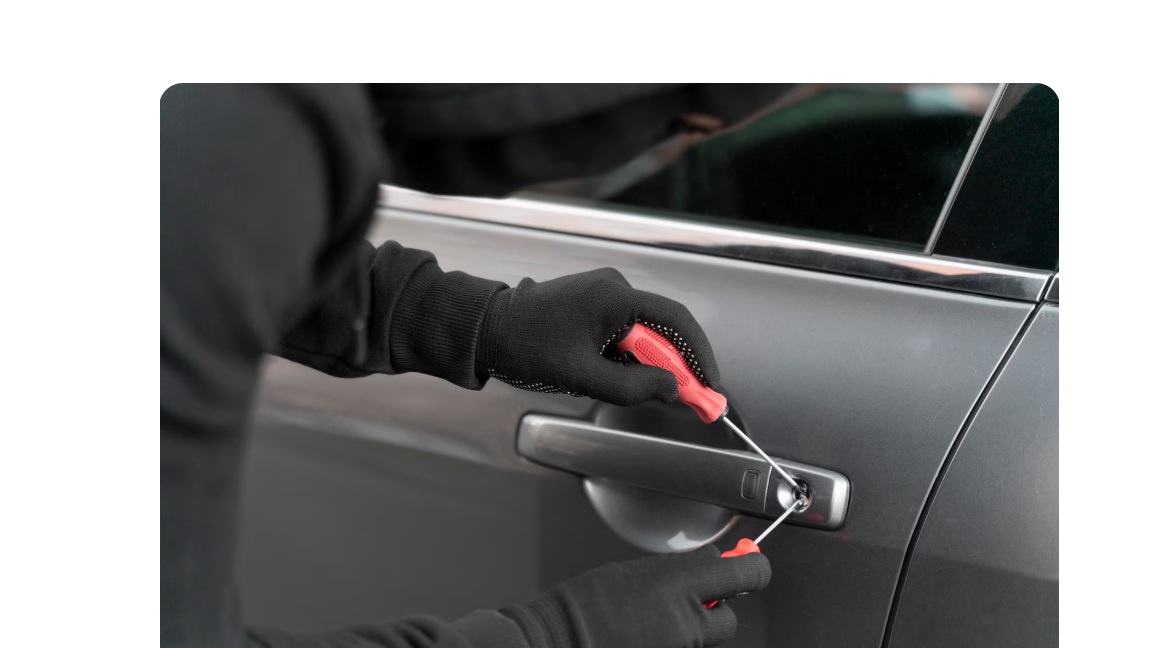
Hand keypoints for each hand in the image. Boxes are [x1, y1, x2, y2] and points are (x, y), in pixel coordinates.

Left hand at [476, 267, 719, 404]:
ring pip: (643, 333)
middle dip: (677, 366)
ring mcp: (603, 294)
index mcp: (614, 297)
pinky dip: (632, 356)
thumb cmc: (523, 345)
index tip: (709, 384)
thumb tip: (670, 390)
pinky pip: (625, 331)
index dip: (698, 355)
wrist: (484, 329)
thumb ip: (631, 386)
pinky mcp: (593, 305)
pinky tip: (622, 378)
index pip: (675, 321)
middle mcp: (613, 288)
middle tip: (691, 399)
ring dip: (650, 363)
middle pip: (663, 328)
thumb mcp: (581, 376)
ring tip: (648, 392)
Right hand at [500, 545, 770, 647]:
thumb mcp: (634, 571)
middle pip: (730, 617)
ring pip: (706, 638)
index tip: (751, 562)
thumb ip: (677, 571)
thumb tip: (707, 567)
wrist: (558, 640)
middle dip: (716, 608)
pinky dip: (673, 642)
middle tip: (695, 600)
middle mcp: (686, 619)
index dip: (753, 568)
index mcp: (678, 583)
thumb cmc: (585, 604)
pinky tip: (646, 634)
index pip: (745, 574)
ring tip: (653, 621)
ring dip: (692, 628)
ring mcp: (680, 646)